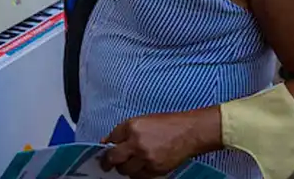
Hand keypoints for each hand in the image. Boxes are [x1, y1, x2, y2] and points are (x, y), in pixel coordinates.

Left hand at [100, 110, 218, 178]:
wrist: (189, 132)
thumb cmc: (167, 124)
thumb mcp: (142, 121)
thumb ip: (124, 131)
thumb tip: (107, 141)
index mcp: (132, 127)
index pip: (111, 139)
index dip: (106, 147)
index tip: (104, 153)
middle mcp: (137, 142)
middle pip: (114, 158)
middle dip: (109, 162)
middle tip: (107, 165)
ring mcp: (146, 158)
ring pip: (126, 171)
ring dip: (126, 168)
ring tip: (132, 163)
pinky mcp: (155, 170)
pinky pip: (139, 177)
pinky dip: (138, 174)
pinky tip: (143, 166)